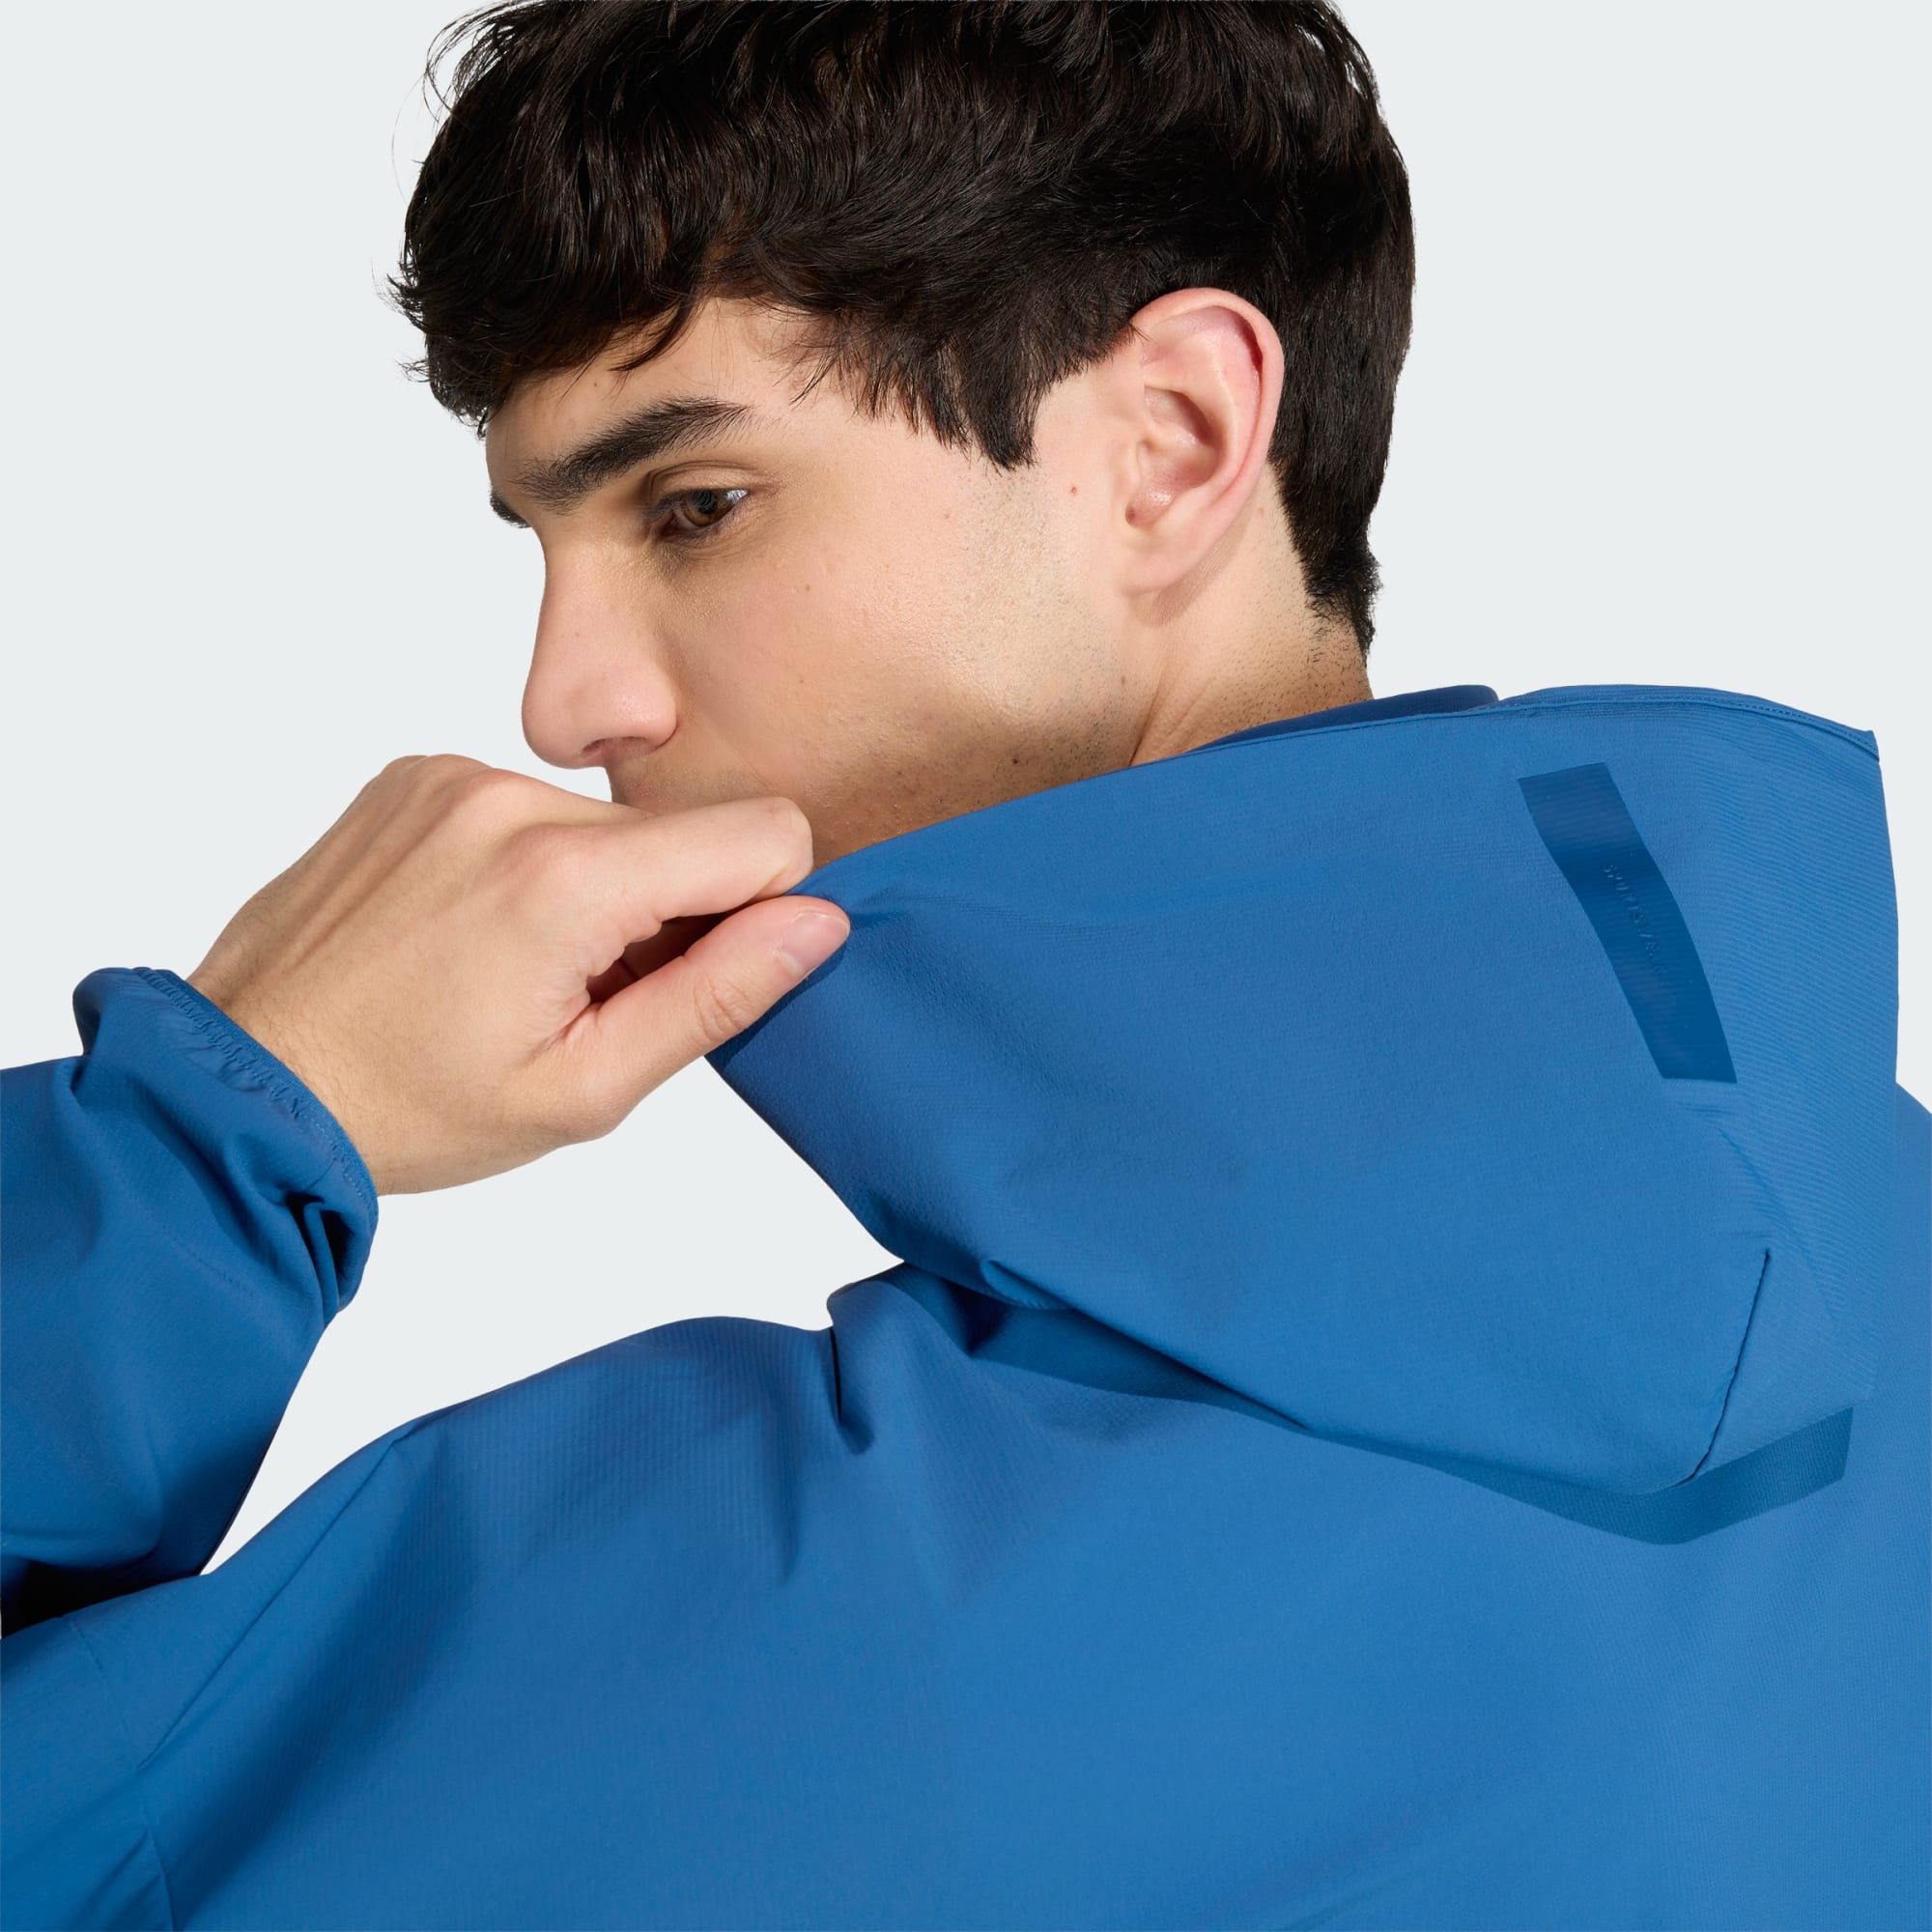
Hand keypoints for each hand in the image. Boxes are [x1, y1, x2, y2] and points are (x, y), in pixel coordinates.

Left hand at [186, 755, 849, 1194]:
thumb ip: (718, 996)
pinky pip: (532, 804)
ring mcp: (453, 774)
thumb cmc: (411, 1106)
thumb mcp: (586, 1088)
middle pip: (680, 832)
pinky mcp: (416, 774)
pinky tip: (476, 933)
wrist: (249, 1078)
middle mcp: (510, 797)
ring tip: (519, 970)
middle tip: (587, 996)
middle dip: (668, 912)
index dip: (764, 909)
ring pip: (607, 821)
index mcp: (564, 878)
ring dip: (596, 890)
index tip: (694, 977)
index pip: (764, 832)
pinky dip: (531, 864)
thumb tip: (821, 922)